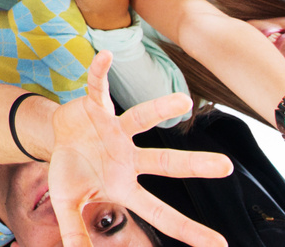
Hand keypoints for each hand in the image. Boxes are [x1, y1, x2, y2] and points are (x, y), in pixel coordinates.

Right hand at [46, 52, 231, 246]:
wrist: (56, 137)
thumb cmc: (70, 171)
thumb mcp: (68, 204)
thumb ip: (74, 231)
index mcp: (124, 184)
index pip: (160, 211)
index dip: (188, 228)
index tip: (220, 244)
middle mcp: (127, 156)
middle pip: (166, 162)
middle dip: (195, 164)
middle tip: (227, 167)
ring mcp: (114, 129)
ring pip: (141, 117)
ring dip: (160, 108)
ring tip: (183, 101)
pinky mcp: (95, 106)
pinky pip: (97, 87)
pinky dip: (98, 72)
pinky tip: (105, 56)